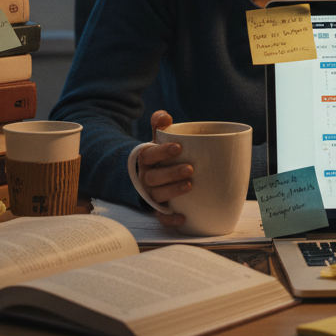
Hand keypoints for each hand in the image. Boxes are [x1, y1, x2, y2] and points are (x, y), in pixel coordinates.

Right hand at [137, 110, 189, 227]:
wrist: (148, 175)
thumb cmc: (159, 155)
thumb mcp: (157, 139)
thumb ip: (160, 125)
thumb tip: (164, 116)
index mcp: (145, 159)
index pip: (150, 155)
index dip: (162, 151)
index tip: (178, 147)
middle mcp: (146, 177)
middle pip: (154, 177)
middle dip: (171, 173)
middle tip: (190, 168)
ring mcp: (151, 194)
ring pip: (158, 195)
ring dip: (173, 191)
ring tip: (190, 185)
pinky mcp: (157, 209)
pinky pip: (161, 217)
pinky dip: (170, 219)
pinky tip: (183, 217)